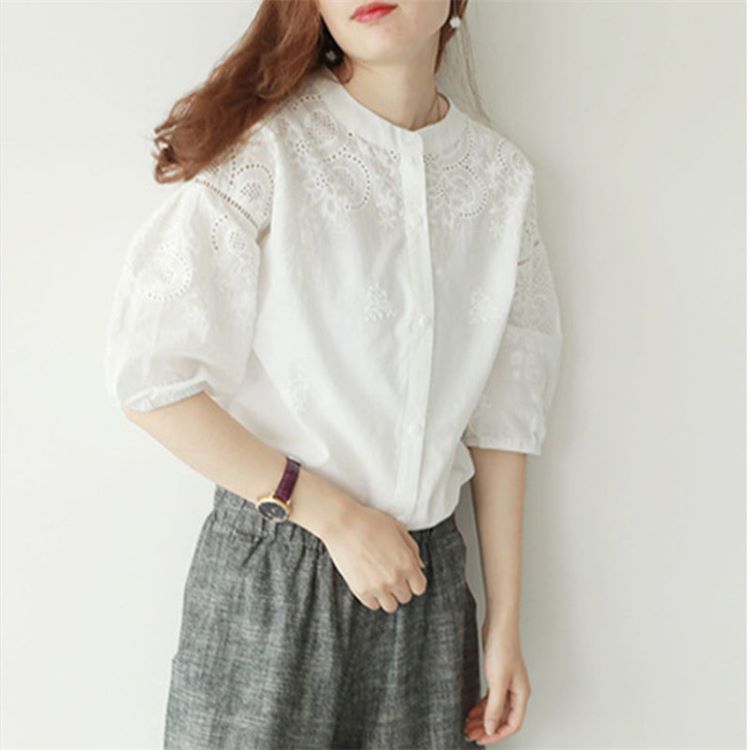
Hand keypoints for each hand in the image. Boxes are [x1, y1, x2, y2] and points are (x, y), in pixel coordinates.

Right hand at [320, 500, 427, 612]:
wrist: (342, 524)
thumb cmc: (370, 522)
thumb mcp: (398, 528)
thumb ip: (412, 549)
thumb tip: (419, 566)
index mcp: (407, 562)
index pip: (419, 587)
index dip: (414, 581)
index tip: (407, 576)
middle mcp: (395, 578)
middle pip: (405, 597)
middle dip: (401, 587)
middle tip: (391, 575)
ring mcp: (377, 586)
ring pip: (390, 606)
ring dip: (388, 596)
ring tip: (380, 582)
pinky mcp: (360, 590)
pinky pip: (373, 605)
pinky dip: (373, 597)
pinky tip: (369, 583)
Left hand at [464, 622, 530, 744]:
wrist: (498, 625)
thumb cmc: (502, 647)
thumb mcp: (497, 681)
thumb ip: (494, 707)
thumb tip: (491, 728)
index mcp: (521, 694)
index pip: (512, 724)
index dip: (497, 734)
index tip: (481, 739)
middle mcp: (516, 691)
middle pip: (503, 718)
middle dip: (487, 728)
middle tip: (470, 734)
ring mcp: (507, 683)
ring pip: (496, 708)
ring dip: (483, 718)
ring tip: (468, 724)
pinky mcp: (498, 675)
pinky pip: (491, 698)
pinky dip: (482, 706)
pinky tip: (472, 710)